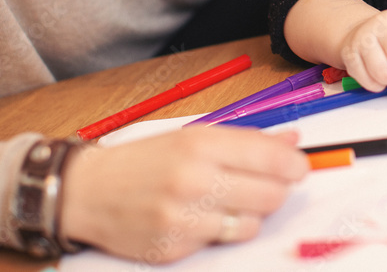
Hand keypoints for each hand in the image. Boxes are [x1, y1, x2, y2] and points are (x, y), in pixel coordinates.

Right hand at [60, 126, 308, 262]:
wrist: (88, 192)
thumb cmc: (145, 160)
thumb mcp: (193, 136)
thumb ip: (245, 140)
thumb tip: (291, 142)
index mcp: (201, 144)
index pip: (270, 158)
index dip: (294, 165)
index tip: (298, 167)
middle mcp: (194, 180)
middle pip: (270, 195)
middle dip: (277, 190)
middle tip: (266, 185)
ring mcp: (184, 218)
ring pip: (251, 224)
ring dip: (250, 214)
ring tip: (230, 202)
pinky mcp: (175, 249)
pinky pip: (221, 242)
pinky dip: (221, 231)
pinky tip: (202, 218)